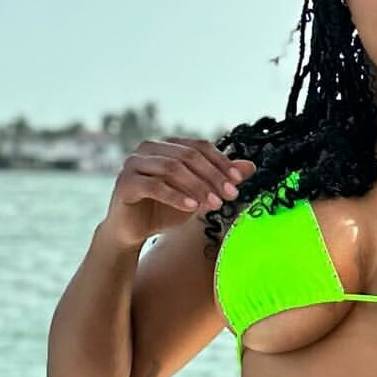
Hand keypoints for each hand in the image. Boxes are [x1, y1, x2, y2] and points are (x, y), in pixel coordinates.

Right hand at [103, 138, 256, 246]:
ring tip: (214, 204)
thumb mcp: (197, 195)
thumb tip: (250, 167)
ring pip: (172, 168)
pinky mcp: (126, 182)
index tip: (239, 182)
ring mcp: (134, 163)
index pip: (199, 146)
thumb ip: (219, 179)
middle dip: (213, 176)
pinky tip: (192, 207)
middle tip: (230, 195)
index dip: (221, 162)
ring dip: (197, 186)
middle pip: (188, 155)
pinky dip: (175, 196)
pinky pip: (154, 186)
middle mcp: (149, 148)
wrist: (132, 231)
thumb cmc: (164, 210)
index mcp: (167, 145)